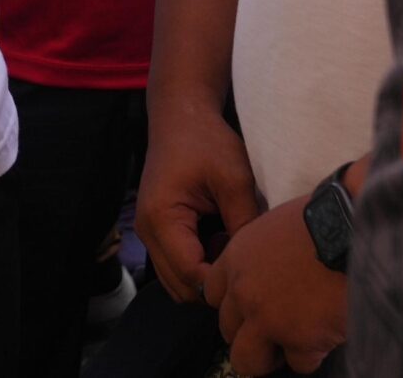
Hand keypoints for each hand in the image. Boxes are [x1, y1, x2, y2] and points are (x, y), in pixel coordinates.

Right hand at [138, 99, 261, 303]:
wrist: (181, 115)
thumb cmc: (206, 141)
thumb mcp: (234, 179)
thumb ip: (244, 224)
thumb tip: (256, 264)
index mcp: (161, 218)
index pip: (191, 275)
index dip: (223, 282)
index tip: (253, 272)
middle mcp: (147, 230)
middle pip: (180, 287)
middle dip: (213, 285)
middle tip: (245, 265)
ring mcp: (149, 231)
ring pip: (176, 280)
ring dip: (204, 276)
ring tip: (231, 249)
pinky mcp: (157, 228)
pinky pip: (175, 264)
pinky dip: (198, 263)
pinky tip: (220, 240)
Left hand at [201, 197, 347, 373]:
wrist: (353, 231)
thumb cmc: (325, 220)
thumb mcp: (279, 226)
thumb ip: (263, 256)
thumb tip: (269, 275)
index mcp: (237, 258)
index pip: (212, 293)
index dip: (232, 304)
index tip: (249, 308)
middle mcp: (243, 291)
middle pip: (227, 330)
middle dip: (250, 334)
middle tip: (276, 329)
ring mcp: (266, 319)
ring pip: (247, 360)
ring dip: (270, 356)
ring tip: (293, 344)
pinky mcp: (297, 340)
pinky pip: (298, 364)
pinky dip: (313, 355)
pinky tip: (327, 336)